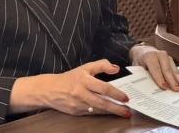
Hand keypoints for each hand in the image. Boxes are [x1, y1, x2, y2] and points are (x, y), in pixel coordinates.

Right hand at [10, 59, 130, 116]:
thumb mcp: (85, 67)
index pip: (104, 88)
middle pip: (102, 103)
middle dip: (116, 108)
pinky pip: (91, 113)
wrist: (50, 90)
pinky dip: (101, 113)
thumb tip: (116, 68)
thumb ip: (102, 65)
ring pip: (98, 110)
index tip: (126, 97)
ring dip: (111, 112)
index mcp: (84, 81)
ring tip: (122, 113)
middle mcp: (81, 93)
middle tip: (128, 110)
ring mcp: (78, 104)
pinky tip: (109, 112)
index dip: (116, 93)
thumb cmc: (70, 78)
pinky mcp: (76, 112)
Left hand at [131, 44, 178, 91]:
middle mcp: (160, 55)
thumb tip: (144, 88)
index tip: (164, 87)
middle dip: (172, 81)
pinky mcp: (172, 62)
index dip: (160, 78)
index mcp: (149, 56)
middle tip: (176, 90)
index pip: (155, 69)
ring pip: (174, 70)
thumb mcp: (136, 67)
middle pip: (167, 70)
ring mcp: (168, 58)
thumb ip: (141, 75)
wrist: (143, 51)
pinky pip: (178, 70)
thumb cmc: (139, 62)